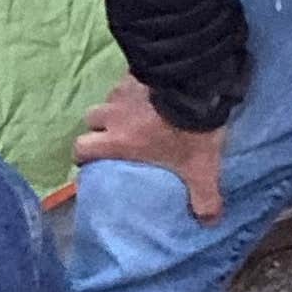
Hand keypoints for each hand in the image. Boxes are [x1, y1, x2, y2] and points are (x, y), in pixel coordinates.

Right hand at [72, 77, 225, 220]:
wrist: (195, 84)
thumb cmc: (188, 131)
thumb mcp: (200, 167)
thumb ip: (204, 196)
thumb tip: (210, 223)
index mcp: (119, 141)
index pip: (82, 149)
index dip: (84, 155)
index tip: (93, 160)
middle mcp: (113, 114)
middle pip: (90, 119)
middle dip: (98, 126)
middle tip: (115, 133)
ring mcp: (122, 88)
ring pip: (108, 97)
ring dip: (117, 104)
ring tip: (135, 109)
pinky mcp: (137, 69)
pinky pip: (127, 78)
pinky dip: (134, 85)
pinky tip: (150, 88)